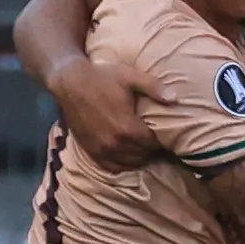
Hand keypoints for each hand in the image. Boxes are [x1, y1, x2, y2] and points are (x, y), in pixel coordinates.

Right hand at [46, 56, 167, 171]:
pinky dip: (122, 163)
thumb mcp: (130, 76)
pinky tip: (127, 154)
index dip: (162, 140)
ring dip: (139, 156)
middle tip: (155, 140)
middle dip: (152, 149)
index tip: (165, 134)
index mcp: (128, 128)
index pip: (153, 143)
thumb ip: (154, 87)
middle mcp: (115, 143)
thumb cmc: (102, 77)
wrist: (69, 83)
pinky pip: (111, 167)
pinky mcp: (91, 151)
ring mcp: (102, 149)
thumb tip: (175, 99)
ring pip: (129, 163)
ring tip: (143, 147)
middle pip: (143, 155)